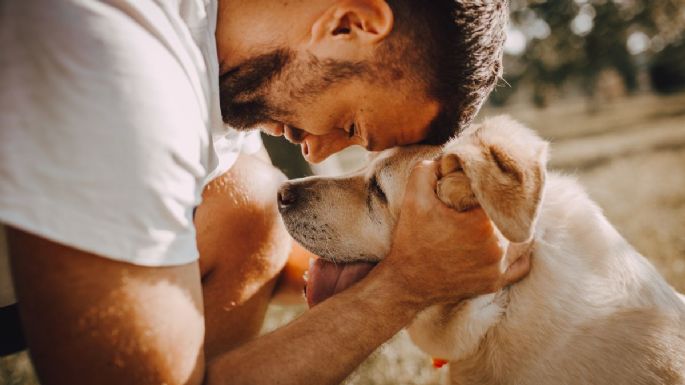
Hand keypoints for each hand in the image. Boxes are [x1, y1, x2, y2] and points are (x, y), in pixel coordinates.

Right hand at [381, 160, 530, 307]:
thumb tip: (447, 158)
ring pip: (522, 239)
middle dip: (505, 206)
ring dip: (515, 227)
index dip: (497, 186)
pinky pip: (521, 265)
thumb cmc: (411, 240)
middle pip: (515, 216)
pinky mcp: (495, 283)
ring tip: (503, 217)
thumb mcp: (414, 198)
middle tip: (495, 198)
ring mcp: (498, 268)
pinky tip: (509, 241)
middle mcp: (497, 247)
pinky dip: (519, 253)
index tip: (488, 182)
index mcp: (482, 224)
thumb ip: (428, 169)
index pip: (503, 195)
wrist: (406, 283)